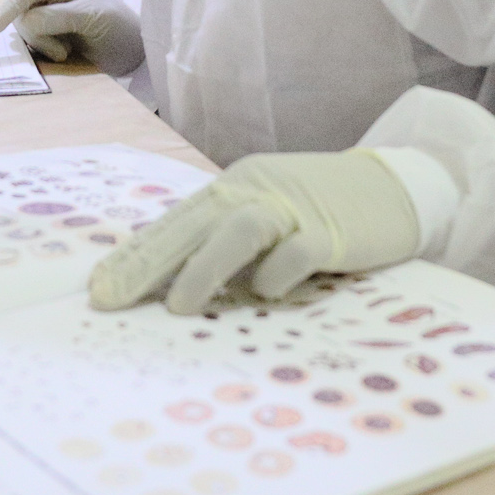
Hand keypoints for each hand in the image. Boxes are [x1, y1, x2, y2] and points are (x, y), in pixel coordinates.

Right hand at [0, 0, 145, 76]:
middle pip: (24, 9)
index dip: (10, 6)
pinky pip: (33, 38)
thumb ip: (58, 17)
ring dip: (42, 44)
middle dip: (37, 33)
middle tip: (61, 51)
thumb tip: (25, 21)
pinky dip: (44, 48)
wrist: (138, 54)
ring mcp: (55, 11)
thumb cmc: (121, 29)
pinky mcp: (54, 31)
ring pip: (26, 26)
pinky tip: (63, 53)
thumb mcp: (92, 18)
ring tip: (66, 53)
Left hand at [89, 151, 420, 313]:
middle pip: (194, 223)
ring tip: (177, 307)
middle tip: (110, 299)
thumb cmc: (323, 210)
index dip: (135, 254)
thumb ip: (226, 243)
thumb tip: (170, 285)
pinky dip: (277, 273)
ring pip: (239, 228)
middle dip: (148, 263)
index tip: (98, 289)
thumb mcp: (267, 216)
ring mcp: (295, 207)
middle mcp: (257, 189)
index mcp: (235, 187)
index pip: (175, 221)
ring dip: (204, 268)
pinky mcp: (333, 231)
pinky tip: (265, 295)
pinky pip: (298, 251)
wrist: (397, 186)